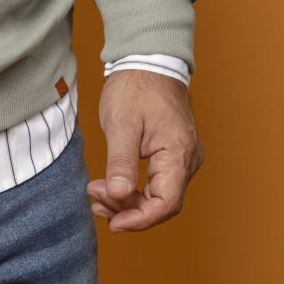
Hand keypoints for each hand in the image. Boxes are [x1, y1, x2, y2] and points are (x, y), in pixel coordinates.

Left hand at [86, 69, 203, 232]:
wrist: (147, 61)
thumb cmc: (135, 87)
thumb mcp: (121, 123)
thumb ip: (120, 162)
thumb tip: (117, 196)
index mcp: (178, 153)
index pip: (165, 204)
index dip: (139, 220)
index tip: (112, 222)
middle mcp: (187, 159)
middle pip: (162, 204)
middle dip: (128, 211)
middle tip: (96, 203)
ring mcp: (183, 157)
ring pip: (160, 196)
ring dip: (130, 202)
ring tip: (98, 196)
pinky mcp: (173, 154)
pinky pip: (159, 183)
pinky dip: (136, 189)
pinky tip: (113, 187)